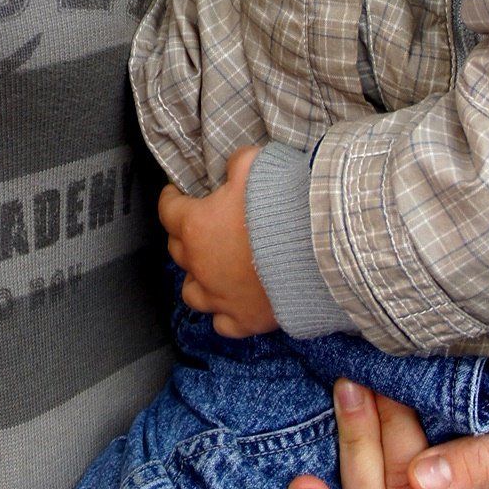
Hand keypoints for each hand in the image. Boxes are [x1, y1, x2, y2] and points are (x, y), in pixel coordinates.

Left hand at [160, 147, 278, 337]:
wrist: (320, 251)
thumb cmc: (285, 207)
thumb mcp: (257, 166)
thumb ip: (237, 164)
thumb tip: (233, 166)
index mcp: (197, 226)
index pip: (168, 210)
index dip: (171, 199)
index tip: (176, 194)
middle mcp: (201, 265)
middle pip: (178, 250)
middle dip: (185, 236)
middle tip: (200, 226)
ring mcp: (220, 297)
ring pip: (191, 292)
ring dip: (197, 278)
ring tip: (210, 269)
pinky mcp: (244, 319)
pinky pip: (222, 324)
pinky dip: (223, 313)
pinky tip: (231, 303)